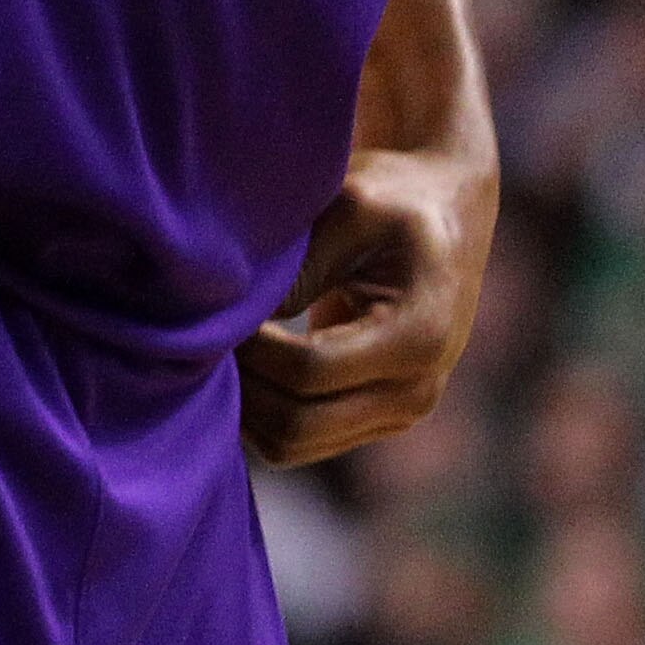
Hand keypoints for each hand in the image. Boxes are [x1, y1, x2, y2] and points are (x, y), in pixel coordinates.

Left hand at [240, 137, 491, 462]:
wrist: (441, 214)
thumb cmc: (391, 199)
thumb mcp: (350, 210)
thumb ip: (300, 268)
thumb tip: (237, 326)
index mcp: (418, 336)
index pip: (307, 371)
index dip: (248, 348)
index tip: (216, 312)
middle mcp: (416, 391)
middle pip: (296, 424)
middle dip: (238, 385)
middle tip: (203, 336)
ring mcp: (397, 415)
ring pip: (291, 445)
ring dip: (242, 406)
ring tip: (219, 348)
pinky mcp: (373, 420)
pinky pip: (298, 442)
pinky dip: (257, 415)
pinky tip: (241, 364)